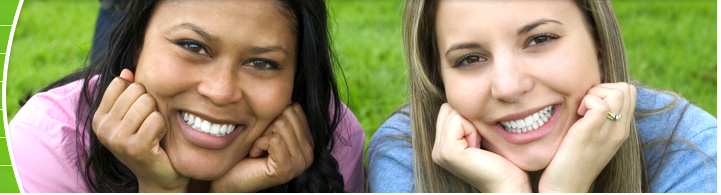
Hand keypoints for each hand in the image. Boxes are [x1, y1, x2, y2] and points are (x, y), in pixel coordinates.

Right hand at [92, 69, 188, 191]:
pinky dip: (163, 127)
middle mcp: (103, 128)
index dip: (138, 93)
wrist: (158, 176)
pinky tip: (158, 140)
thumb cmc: (148, 142)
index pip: (120, 83)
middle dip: (150, 105)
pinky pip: (157, 119)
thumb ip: (128, 93)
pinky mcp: (135, 146)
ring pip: (148, 103)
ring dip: (157, 117)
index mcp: (99, 118)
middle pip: (137, 90)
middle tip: (148, 125)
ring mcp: (117, 139)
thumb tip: (127, 71)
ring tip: (153, 132)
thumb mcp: (134, 116)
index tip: (139, 114)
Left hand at [210, 103, 313, 191]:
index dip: (274, 115)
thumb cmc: (246, 153)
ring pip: (281, 124)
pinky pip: (273, 139)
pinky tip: (254, 155)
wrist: (231, 179)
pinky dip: (258, 144)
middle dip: (268, 124)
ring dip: (262, 134)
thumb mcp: (267, 129)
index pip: (296, 108)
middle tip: (260, 141)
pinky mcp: (287, 168)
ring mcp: (300, 162)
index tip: (266, 133)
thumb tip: (286, 95)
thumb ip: (281, 115)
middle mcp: (309, 153)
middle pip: (289, 114)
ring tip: (257, 148)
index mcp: (307, 142)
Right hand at [432, 103, 530, 192]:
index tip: (480, 140)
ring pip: (452, 112)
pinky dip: (472, 130)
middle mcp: (435, 150)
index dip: (468, 118)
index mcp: (442, 146)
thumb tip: (463, 97)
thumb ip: (466, 120)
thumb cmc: (502, 161)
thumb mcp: (480, 134)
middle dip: (468, 119)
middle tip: (480, 144)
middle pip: (448, 108)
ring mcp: (439, 152)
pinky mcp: (447, 151)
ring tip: (479, 146)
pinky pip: (458, 120)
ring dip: (472, 125)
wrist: (509, 184)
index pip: (448, 109)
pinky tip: (478, 148)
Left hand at [539, 82, 636, 191]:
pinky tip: (577, 116)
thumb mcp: (592, 137)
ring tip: (581, 111)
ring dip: (595, 94)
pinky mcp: (591, 133)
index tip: (590, 104)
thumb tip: (589, 99)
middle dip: (603, 88)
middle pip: (627, 89)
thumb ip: (598, 120)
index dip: (608, 89)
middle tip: (585, 106)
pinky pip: (600, 105)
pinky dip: (587, 102)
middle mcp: (619, 130)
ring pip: (618, 91)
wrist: (566, 187)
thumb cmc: (572, 161)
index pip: (629, 93)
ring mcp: (608, 132)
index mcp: (621, 130)